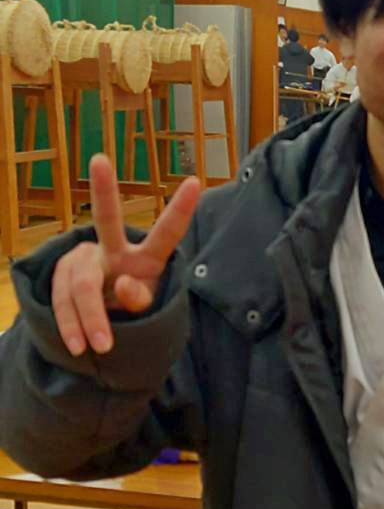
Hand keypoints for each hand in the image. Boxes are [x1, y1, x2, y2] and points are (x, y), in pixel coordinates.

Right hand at [51, 153, 200, 357]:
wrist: (98, 320)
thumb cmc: (132, 309)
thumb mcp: (146, 310)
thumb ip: (141, 299)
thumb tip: (122, 285)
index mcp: (148, 257)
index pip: (168, 233)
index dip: (181, 209)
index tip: (196, 181)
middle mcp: (115, 249)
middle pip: (107, 219)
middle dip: (104, 190)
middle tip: (99, 160)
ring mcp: (85, 259)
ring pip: (83, 284)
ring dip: (90, 318)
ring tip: (100, 348)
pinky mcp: (61, 275)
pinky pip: (62, 300)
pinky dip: (70, 325)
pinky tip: (77, 346)